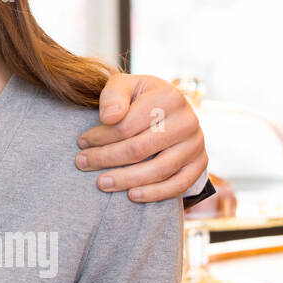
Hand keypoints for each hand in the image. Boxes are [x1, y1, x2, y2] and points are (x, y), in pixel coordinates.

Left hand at [76, 73, 206, 202]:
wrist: (169, 111)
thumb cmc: (139, 99)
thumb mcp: (124, 86)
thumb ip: (113, 96)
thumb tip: (109, 118)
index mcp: (168, 97)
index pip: (127, 125)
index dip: (100, 137)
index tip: (81, 143)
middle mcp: (187, 121)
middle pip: (140, 149)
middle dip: (106, 158)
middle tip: (82, 163)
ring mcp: (196, 144)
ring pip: (158, 169)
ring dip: (126, 179)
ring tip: (101, 183)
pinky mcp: (200, 163)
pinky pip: (178, 184)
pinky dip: (155, 193)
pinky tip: (132, 195)